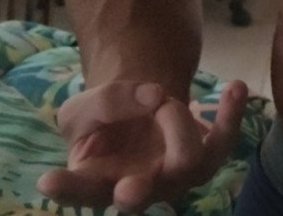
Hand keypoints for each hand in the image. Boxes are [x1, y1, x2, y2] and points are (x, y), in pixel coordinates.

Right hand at [36, 79, 248, 213]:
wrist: (138, 110)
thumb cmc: (103, 120)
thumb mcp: (84, 105)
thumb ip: (106, 102)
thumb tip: (151, 98)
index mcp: (95, 180)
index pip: (77, 189)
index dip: (66, 189)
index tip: (47, 180)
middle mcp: (135, 187)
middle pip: (139, 195)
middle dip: (136, 194)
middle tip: (129, 186)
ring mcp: (173, 177)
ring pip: (186, 164)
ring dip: (179, 125)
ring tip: (168, 98)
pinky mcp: (204, 159)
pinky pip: (222, 142)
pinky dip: (231, 115)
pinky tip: (235, 87)